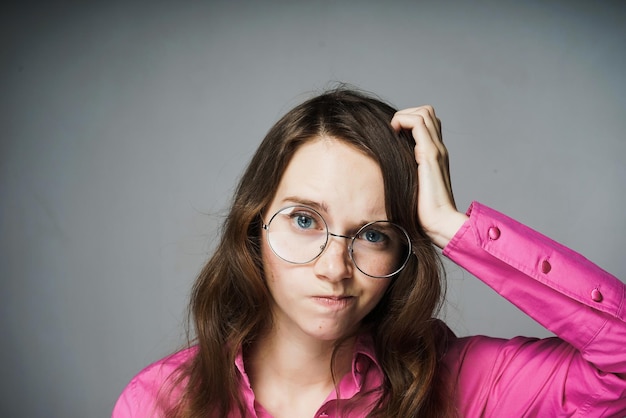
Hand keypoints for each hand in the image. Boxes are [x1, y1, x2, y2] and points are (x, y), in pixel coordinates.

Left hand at [390, 106, 467, 247]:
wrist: (438, 222)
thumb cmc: (421, 211)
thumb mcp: (409, 187)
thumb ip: (403, 174)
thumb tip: (385, 170)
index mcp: (434, 155)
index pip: (427, 122)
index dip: (409, 121)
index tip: (393, 136)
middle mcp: (438, 148)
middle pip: (427, 112)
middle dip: (406, 114)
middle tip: (392, 133)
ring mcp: (436, 150)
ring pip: (424, 112)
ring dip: (403, 116)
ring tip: (392, 132)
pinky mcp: (430, 155)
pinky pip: (418, 123)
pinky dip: (403, 121)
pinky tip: (393, 135)